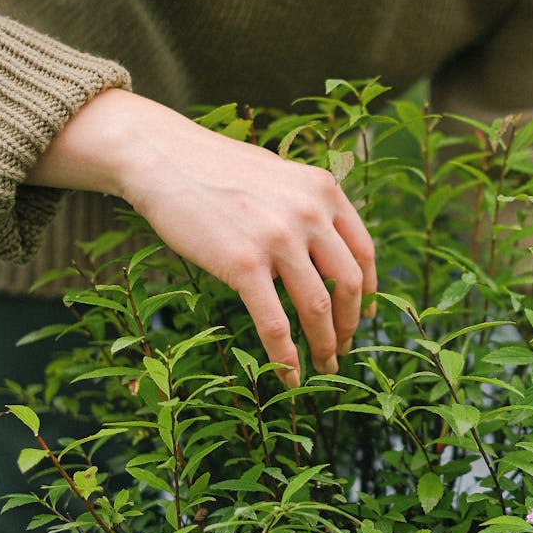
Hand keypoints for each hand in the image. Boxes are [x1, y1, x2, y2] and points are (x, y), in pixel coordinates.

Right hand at [26, 89, 376, 384]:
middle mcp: (310, 213)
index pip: (363, 251)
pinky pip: (275, 322)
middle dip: (350, 324)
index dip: (370, 290)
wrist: (162, 157)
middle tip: (343, 347)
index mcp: (324, 190)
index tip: (367, 314)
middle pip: (349, 284)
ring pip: (318, 308)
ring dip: (325, 344)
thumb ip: (306, 205)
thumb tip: (324, 245)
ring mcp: (279, 239)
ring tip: (324, 365)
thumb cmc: (214, 167)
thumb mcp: (278, 174)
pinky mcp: (244, 263)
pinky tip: (287, 376)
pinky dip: (285, 356)